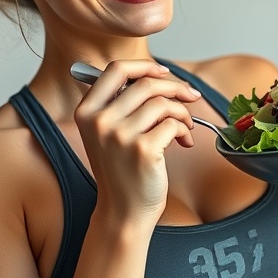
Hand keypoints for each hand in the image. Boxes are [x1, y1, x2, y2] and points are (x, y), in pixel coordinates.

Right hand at [73, 59, 200, 223]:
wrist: (123, 211)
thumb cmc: (122, 169)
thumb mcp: (109, 132)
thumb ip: (123, 102)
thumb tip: (159, 73)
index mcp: (86, 111)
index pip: (116, 69)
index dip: (144, 66)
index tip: (164, 72)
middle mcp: (99, 121)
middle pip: (146, 83)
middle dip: (175, 87)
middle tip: (190, 96)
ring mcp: (119, 135)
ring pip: (163, 103)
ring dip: (183, 112)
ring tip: (185, 126)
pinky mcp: (142, 149)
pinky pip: (174, 124)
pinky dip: (185, 130)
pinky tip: (184, 142)